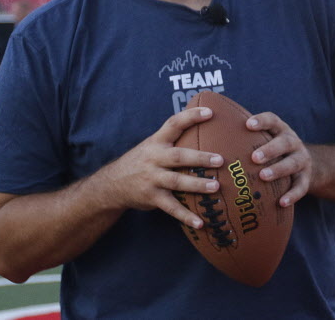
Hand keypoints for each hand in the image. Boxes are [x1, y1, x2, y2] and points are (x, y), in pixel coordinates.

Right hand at [96, 106, 223, 228]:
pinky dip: (186, 216)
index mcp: (156, 141)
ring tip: (216, 187)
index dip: (191, 116)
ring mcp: (152, 178)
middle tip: (220, 160)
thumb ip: (173, 139)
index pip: (173, 124)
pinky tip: (201, 222)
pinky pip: (171, 208)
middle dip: (200, 158)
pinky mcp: (152, 197)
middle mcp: (154, 158)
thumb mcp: (152, 145)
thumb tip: (204, 128)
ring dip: (197, 185)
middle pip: (178, 156)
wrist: (114, 183)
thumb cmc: (142, 161)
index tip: (210, 112)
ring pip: (176, 182)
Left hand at [245, 111, 311, 206]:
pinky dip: (292, 195)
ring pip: (293, 163)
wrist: (305, 163)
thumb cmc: (271, 149)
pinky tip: (281, 202)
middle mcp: (293, 142)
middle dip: (269, 149)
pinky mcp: (306, 178)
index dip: (261, 121)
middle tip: (253, 157)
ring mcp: (301, 160)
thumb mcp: (263, 139)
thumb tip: (204, 131)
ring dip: (278, 170)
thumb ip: (242, 136)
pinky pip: (301, 187)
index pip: (272, 120)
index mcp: (279, 129)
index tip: (248, 125)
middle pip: (284, 142)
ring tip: (262, 176)